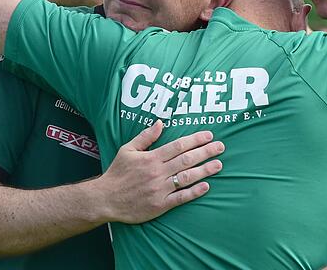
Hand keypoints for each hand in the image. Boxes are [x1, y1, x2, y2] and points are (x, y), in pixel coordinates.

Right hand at [95, 120, 224, 223]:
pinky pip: (181, 197)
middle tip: (221, 147)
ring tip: (218, 164)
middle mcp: (158, 172)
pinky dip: (194, 192)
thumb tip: (160, 122)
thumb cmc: (117, 173)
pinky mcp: (160, 205)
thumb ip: (145, 136)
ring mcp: (160, 189)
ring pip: (187, 177)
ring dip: (205, 170)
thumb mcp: (127, 150)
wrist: (105, 199)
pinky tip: (206, 186)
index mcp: (151, 158)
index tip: (209, 135)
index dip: (196, 139)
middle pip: (187, 160)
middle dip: (206, 152)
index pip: (178, 145)